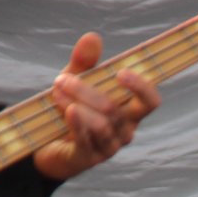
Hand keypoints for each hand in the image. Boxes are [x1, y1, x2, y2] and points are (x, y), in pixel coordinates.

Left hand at [33, 32, 160, 180]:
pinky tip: (70, 110)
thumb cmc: (69, 111)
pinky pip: (86, 140)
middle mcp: (124, 131)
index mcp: (129, 112)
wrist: (47, 145)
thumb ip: (84, 62)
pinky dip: (78, 123)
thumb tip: (92, 37)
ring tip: (55, 91)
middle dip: (87, 90)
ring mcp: (108, 148)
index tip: (121, 73)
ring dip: (76, 103)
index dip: (142, 88)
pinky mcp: (89, 159)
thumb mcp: (75, 81)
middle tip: (63, 79)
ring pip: (101, 124)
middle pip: (114, 109)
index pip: (150, 102)